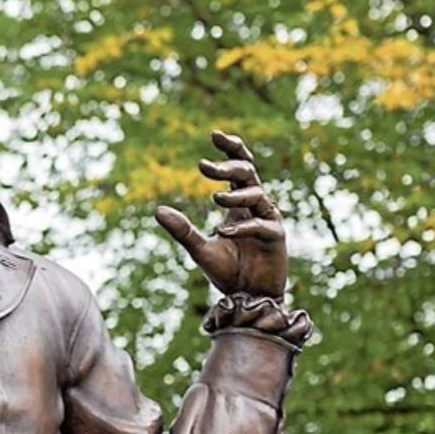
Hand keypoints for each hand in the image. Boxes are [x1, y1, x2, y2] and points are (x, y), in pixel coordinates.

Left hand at [154, 130, 287, 298]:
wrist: (247, 299)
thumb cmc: (226, 272)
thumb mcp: (199, 249)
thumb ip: (182, 230)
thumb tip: (158, 210)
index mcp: (239, 205)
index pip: (240, 167)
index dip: (231, 149)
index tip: (214, 134)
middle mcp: (256, 207)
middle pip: (249, 172)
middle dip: (228, 165)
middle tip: (203, 166)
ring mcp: (268, 221)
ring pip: (257, 195)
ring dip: (234, 195)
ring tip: (212, 198)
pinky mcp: (276, 239)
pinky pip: (262, 225)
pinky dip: (242, 227)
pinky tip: (222, 232)